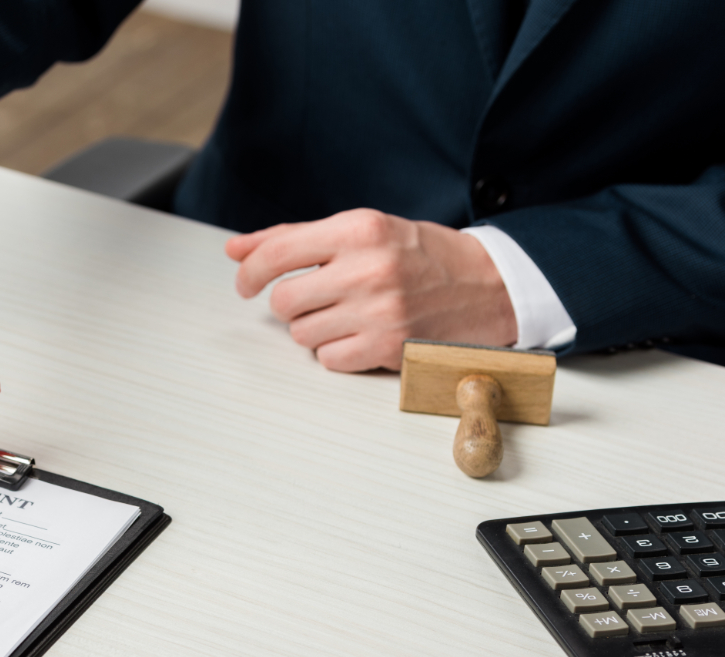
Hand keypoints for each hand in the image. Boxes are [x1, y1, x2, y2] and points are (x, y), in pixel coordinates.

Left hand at [226, 208, 516, 371]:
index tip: (246, 283)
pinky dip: (337, 351)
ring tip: (347, 313)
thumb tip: (235, 248)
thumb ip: (295, 238)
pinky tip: (362, 334)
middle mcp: (368, 269)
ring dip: (315, 328)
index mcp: (359, 230)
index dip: (249, 272)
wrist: (489, 286)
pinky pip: (328, 359)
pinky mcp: (388, 348)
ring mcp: (379, 312)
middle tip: (316, 297)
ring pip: (302, 334)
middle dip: (292, 303)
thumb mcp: (363, 230)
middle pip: (283, 302)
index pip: (276, 254)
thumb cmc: (420, 256)